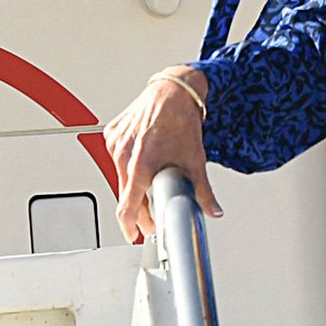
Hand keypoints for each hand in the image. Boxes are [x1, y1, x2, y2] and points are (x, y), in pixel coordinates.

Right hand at [103, 67, 222, 241]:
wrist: (173, 90)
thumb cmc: (181, 119)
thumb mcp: (195, 160)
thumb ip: (202, 191)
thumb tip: (212, 210)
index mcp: (141, 165)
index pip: (127, 207)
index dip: (130, 226)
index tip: (134, 235)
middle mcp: (124, 154)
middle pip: (125, 193)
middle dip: (138, 209)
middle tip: (150, 217)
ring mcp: (116, 142)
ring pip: (120, 175)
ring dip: (133, 184)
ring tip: (151, 180)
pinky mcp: (113, 133)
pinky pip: (117, 156)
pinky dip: (128, 163)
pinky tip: (143, 159)